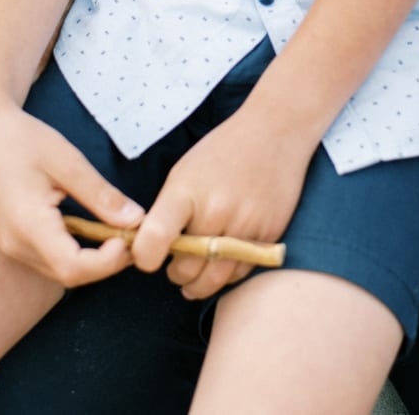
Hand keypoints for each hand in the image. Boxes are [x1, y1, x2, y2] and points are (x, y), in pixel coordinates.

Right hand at [0, 97, 143, 288]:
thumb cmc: (24, 139)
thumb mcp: (68, 162)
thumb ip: (101, 195)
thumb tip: (137, 220)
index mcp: (27, 225)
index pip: (73, 267)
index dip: (107, 262)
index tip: (131, 236)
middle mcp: (16, 245)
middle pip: (69, 275)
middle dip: (107, 263)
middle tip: (134, 235)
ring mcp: (12, 246)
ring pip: (60, 271)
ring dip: (94, 260)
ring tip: (120, 232)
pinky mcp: (15, 240)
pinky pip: (51, 259)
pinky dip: (78, 253)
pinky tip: (96, 230)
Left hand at [130, 108, 314, 299]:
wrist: (274, 132)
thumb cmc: (221, 151)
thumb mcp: (184, 172)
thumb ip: (168, 211)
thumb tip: (154, 249)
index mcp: (186, 192)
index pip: (155, 239)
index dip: (144, 257)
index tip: (147, 258)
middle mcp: (216, 211)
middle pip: (185, 270)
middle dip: (175, 273)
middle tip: (175, 265)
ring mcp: (245, 226)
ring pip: (214, 280)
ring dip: (198, 285)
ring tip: (193, 277)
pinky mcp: (268, 235)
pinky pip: (241, 272)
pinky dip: (227, 275)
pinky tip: (221, 263)